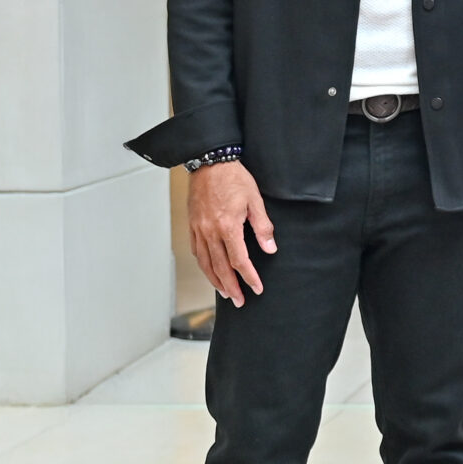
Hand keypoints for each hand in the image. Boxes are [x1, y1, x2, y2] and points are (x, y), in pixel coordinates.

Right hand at [189, 162, 274, 307]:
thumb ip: (263, 226)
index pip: (240, 261)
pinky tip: (210, 271)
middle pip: (220, 268)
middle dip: (231, 287)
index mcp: (228, 226)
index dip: (249, 277)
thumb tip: (269, 248)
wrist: (209, 162)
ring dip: (215, 280)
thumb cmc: (234, 178)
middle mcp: (210, 231)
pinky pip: (197, 251)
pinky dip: (204, 265)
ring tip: (225, 293)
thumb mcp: (255, 200)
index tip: (257, 289)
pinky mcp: (192, 225)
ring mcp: (198, 229)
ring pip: (205, 263)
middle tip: (239, 302)